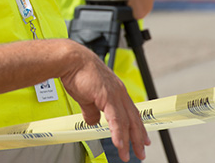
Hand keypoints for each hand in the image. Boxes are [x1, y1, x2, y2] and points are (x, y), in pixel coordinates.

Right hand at [59, 42, 149, 160]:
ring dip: (127, 140)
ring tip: (127, 155)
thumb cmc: (77, 73)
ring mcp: (115, 94)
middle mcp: (119, 92)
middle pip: (133, 119)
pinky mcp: (108, 96)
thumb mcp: (86, 97)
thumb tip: (93, 122)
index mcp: (116, 91)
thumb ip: (92, 111)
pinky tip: (119, 144)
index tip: (143, 139)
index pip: (131, 112)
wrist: (71, 60)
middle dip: (138, 138)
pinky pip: (116, 119)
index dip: (137, 127)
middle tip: (141, 153)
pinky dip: (118, 133)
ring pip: (126, 121)